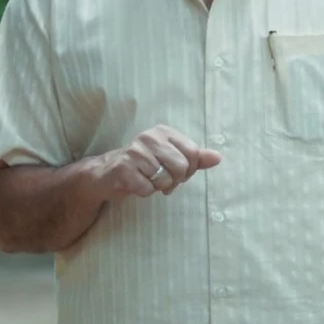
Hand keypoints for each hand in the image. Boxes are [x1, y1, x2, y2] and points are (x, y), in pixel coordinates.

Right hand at [94, 125, 220, 200]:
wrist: (106, 173)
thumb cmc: (144, 166)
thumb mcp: (171, 158)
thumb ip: (195, 158)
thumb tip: (217, 158)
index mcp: (164, 132)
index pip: (193, 153)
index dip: (189, 169)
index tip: (177, 173)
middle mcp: (149, 137)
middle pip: (181, 166)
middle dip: (175, 180)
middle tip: (162, 180)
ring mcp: (135, 152)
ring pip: (165, 179)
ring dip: (158, 186)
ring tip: (147, 180)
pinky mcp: (123, 168)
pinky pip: (148, 189)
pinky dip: (145, 192)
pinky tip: (136, 184)